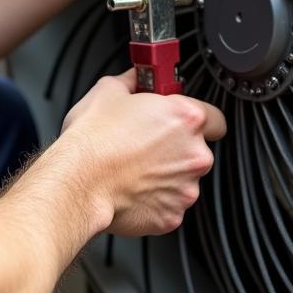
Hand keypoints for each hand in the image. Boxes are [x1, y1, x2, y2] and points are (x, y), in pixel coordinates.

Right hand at [61, 69, 225, 235]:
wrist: (77, 181)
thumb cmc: (93, 140)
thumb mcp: (108, 90)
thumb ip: (133, 80)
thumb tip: (135, 77)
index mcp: (186, 118)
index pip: (215, 118)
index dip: (197, 119)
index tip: (180, 121)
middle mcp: (194, 154)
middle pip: (198, 149)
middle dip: (178, 147)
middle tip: (148, 143)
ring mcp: (186, 188)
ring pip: (184, 179)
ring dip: (167, 174)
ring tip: (135, 167)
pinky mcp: (172, 215)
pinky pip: (169, 204)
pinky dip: (155, 198)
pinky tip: (133, 187)